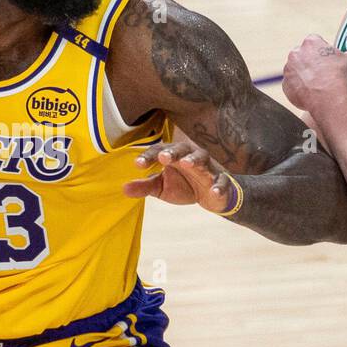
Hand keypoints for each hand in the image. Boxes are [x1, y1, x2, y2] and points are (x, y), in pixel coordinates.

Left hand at [124, 141, 238, 213]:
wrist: (211, 196)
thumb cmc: (183, 185)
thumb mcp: (162, 187)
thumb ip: (145, 186)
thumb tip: (124, 189)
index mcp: (174, 155)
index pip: (159, 151)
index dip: (149, 156)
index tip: (137, 164)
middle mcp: (190, 156)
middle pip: (182, 149)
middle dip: (173, 152)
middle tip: (163, 157)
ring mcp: (207, 168)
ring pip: (202, 160)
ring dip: (195, 160)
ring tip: (187, 164)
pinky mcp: (221, 181)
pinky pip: (222, 182)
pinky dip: (218, 186)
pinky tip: (213, 191)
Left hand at [282, 34, 346, 112]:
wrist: (329, 98)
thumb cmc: (340, 76)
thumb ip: (342, 54)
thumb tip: (343, 56)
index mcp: (310, 42)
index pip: (314, 42)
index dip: (321, 51)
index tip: (327, 59)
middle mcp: (295, 53)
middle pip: (302, 55)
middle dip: (309, 62)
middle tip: (321, 73)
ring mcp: (288, 70)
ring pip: (295, 70)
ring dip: (303, 75)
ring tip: (316, 85)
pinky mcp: (285, 85)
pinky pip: (292, 85)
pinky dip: (299, 88)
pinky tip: (310, 93)